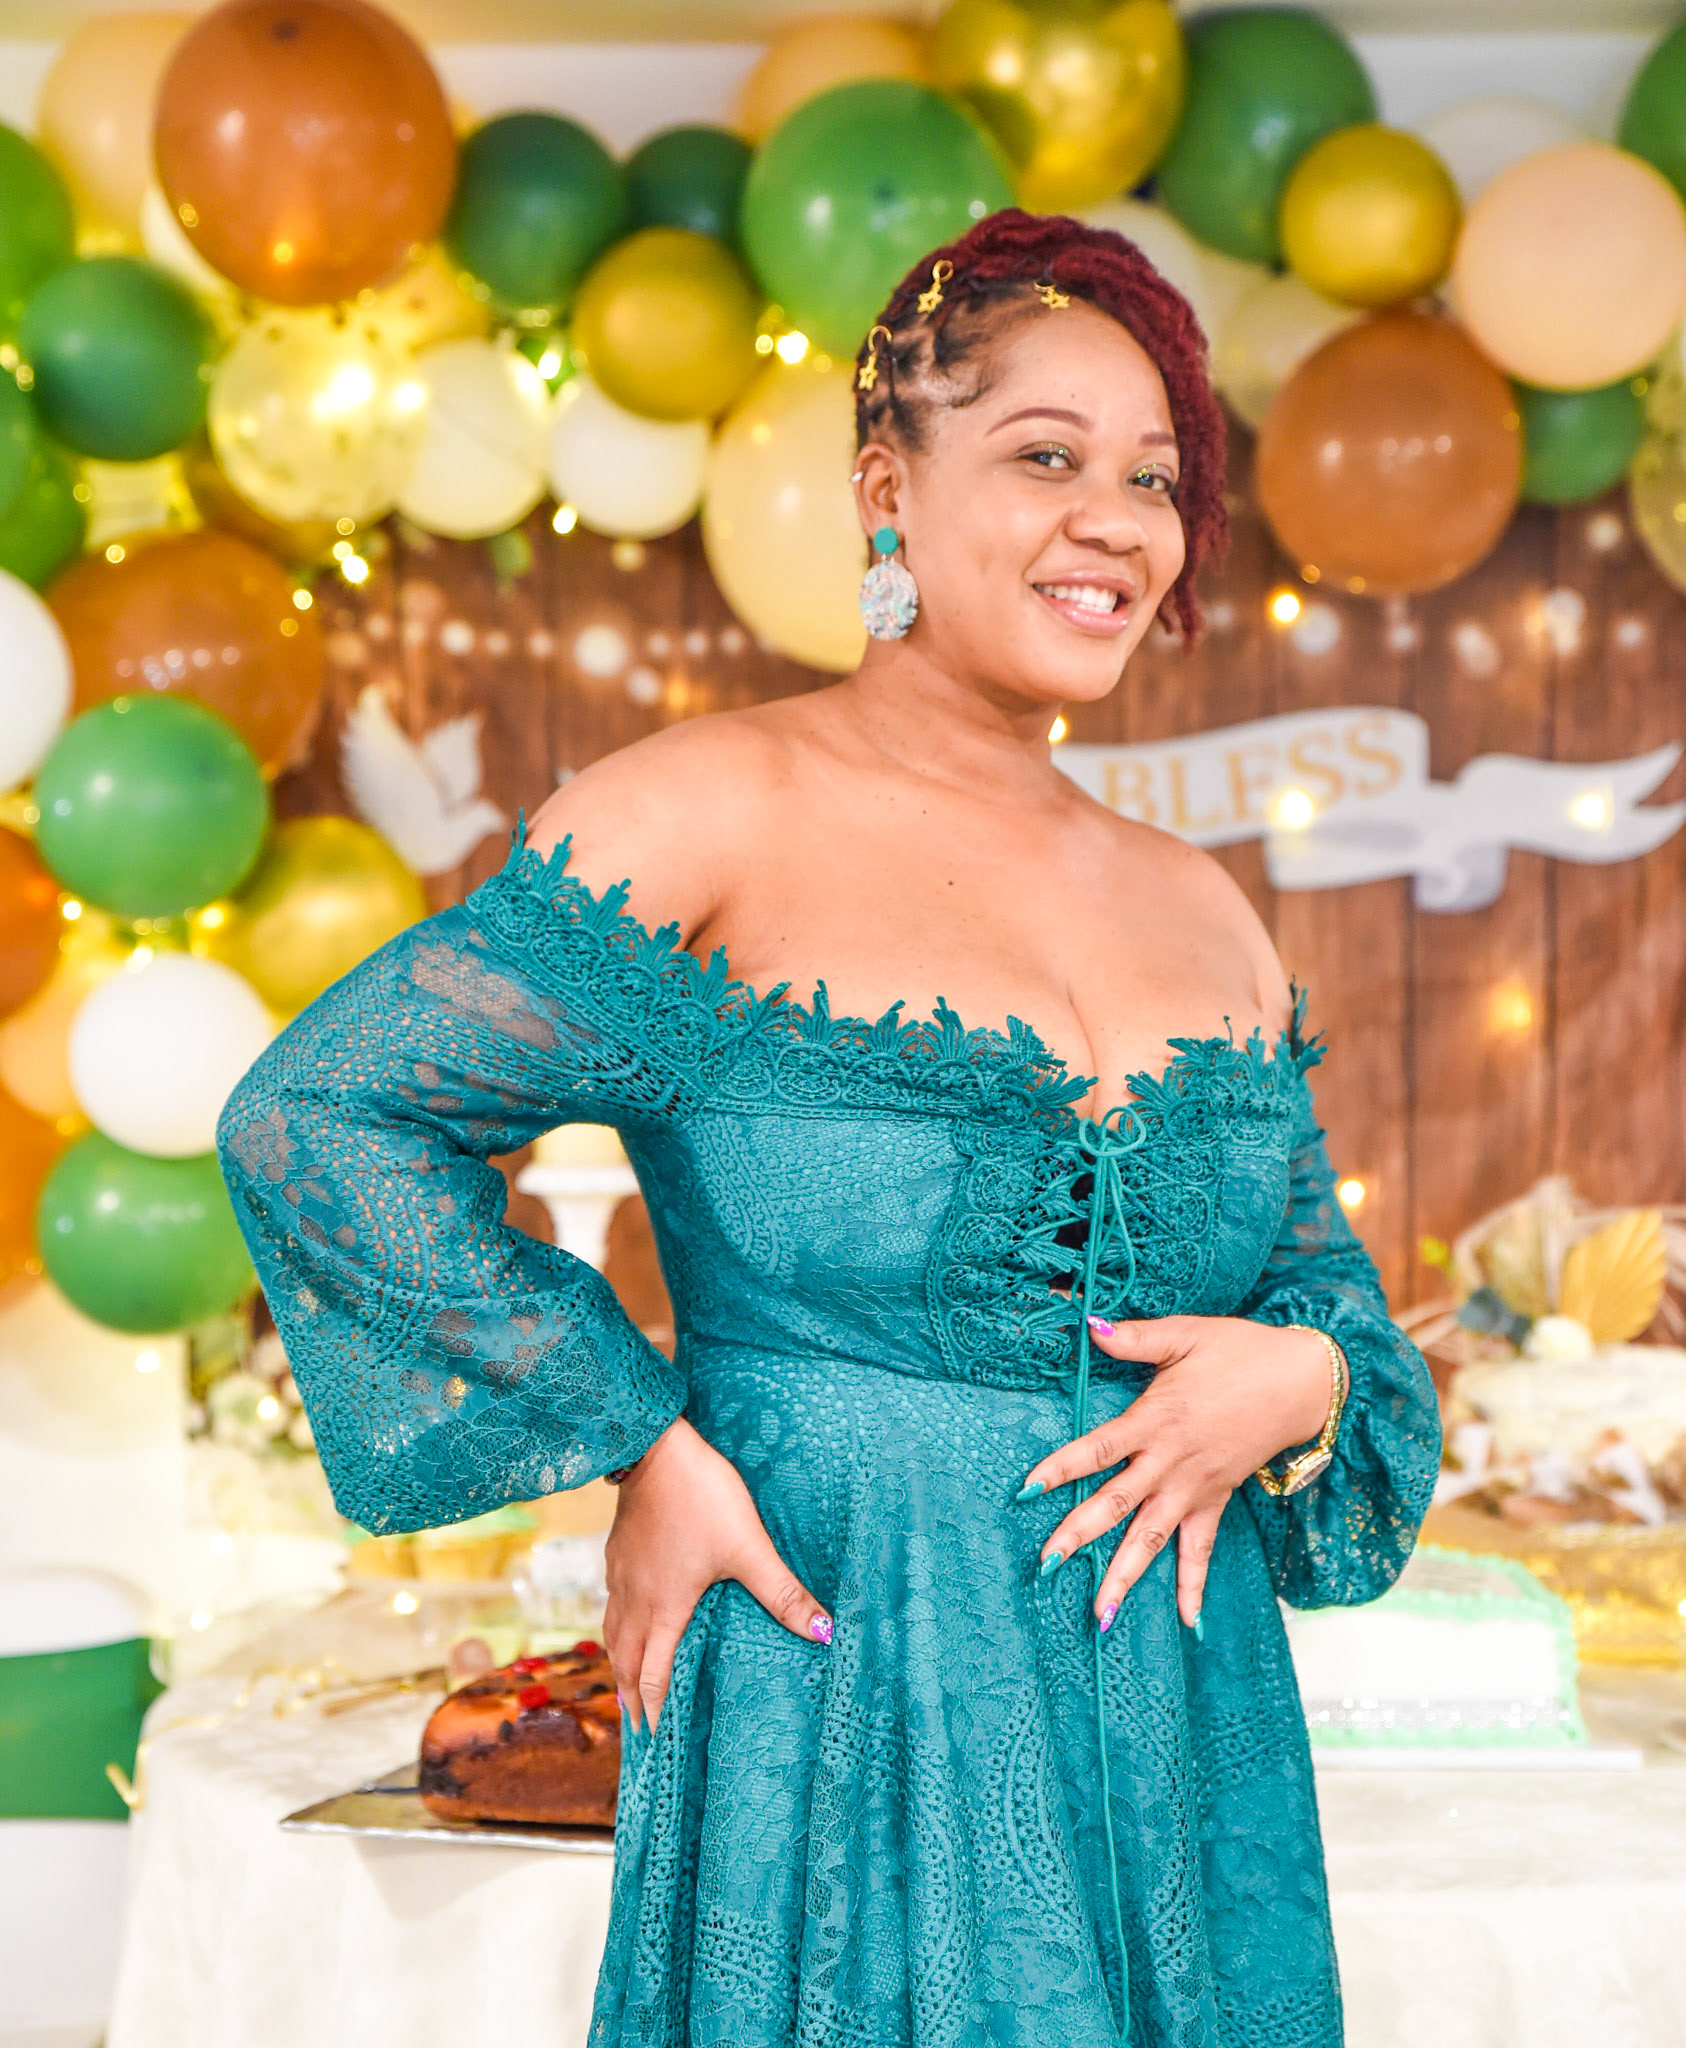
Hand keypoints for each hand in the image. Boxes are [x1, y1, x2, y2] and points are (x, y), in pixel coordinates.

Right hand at [602, 1416, 831, 1732]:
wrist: (655, 1448)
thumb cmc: (701, 1497)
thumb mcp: (748, 1546)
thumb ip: (782, 1592)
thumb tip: (824, 1632)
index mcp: (664, 1609)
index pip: (652, 1674)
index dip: (654, 1709)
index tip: (654, 1743)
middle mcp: (636, 1598)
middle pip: (624, 1661)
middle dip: (630, 1696)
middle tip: (637, 1729)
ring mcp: (621, 1573)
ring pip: (614, 1632)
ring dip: (620, 1664)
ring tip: (625, 1684)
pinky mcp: (618, 1550)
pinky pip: (612, 1602)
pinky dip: (618, 1626)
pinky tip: (628, 1615)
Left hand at [1016, 1316, 1332, 1630]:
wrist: (1302, 1381)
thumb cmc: (1239, 1351)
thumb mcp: (1186, 1334)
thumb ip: (1135, 1338)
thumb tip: (1088, 1323)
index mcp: (1156, 1421)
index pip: (1098, 1450)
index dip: (1061, 1469)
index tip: (1026, 1491)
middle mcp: (1171, 1462)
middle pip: (1117, 1505)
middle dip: (1078, 1537)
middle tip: (1044, 1567)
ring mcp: (1194, 1487)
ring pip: (1153, 1539)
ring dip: (1125, 1577)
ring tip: (1098, 1616)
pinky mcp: (1217, 1499)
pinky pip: (1202, 1549)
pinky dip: (1194, 1585)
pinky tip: (1186, 1621)